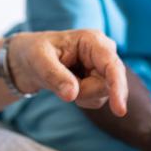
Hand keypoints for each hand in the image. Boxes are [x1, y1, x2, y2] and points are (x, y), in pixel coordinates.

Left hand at [8, 29, 127, 115]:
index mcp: (92, 40)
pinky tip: (70, 85)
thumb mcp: (38, 61)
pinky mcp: (101, 79)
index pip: (111, 65)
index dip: (117, 86)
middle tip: (61, 86)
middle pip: (108, 84)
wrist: (30, 60)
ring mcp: (104, 66)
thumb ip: (55, 76)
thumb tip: (72, 94)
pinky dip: (82, 98)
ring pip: (102, 94)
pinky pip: (97, 99)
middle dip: (85, 92)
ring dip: (81, 95)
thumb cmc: (35, 53)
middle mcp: (104, 52)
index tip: (120, 110)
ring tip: (64, 81)